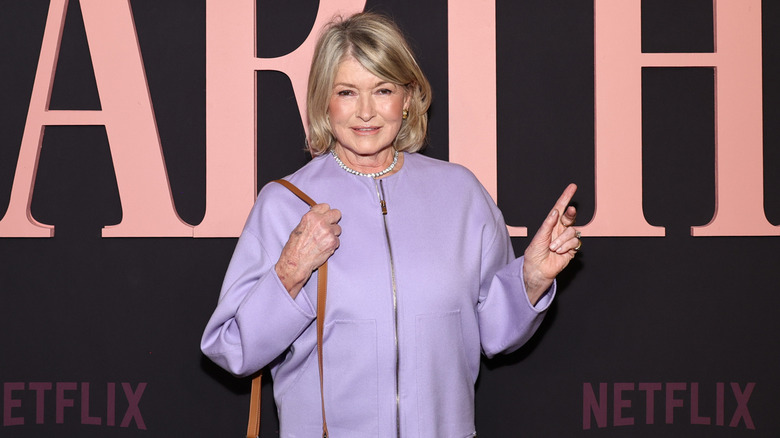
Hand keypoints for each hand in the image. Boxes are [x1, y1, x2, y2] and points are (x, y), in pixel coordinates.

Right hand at [275, 204, 341, 297]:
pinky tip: (323, 248)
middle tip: (329, 227)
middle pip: (336, 213)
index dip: (325, 212)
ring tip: (322, 241)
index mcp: (311, 216)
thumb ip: (311, 221)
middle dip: (334, 220)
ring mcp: (328, 232)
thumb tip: (320, 217)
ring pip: (338, 229)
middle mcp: (320, 222)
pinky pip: (337, 241)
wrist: (296, 262)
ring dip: (333, 234)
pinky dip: (332, 245)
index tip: (325, 217)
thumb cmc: (294, 247)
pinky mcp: (333, 242)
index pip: (325, 206)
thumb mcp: (299, 228)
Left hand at [523, 183, 579, 303]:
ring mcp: (566, 239)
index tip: (572, 187)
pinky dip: (566, 247)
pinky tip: (559, 252)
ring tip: (553, 248)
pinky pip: (575, 242)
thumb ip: (548, 225)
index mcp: (550, 225)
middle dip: (571, 214)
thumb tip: (556, 212)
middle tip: (569, 211)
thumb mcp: (538, 237)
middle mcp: (559, 230)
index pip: (559, 208)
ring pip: (572, 231)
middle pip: (570, 216)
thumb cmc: (534, 254)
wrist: (538, 270)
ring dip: (562, 240)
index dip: (565, 197)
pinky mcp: (572, 248)